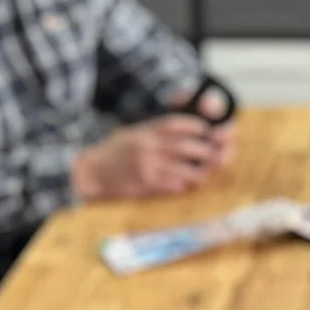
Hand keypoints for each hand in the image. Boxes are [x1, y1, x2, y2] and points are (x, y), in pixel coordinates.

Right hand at [71, 116, 224, 200]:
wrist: (93, 172)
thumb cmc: (116, 152)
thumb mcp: (135, 133)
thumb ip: (157, 131)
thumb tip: (188, 130)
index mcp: (147, 130)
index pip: (177, 124)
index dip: (196, 126)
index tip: (208, 130)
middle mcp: (149, 146)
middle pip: (188, 147)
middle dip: (207, 151)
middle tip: (215, 155)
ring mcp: (149, 165)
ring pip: (186, 170)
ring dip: (200, 173)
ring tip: (204, 173)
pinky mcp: (147, 184)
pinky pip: (174, 185)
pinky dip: (183, 185)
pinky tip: (185, 184)